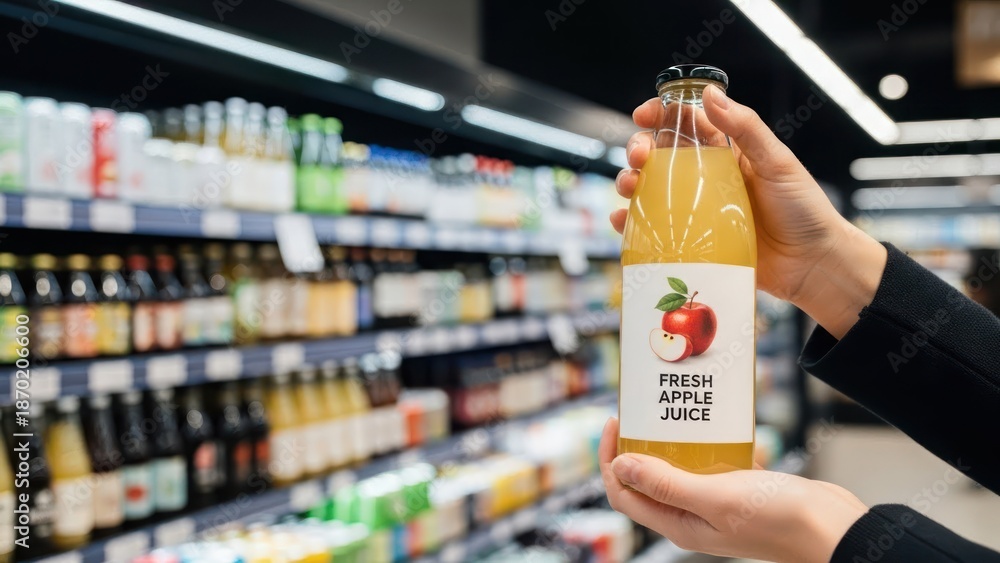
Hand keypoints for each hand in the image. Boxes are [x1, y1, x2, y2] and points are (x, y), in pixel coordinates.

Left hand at [599, 418, 866, 562]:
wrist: (834, 529)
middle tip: (643, 410)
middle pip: (648, 479)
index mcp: (679, 525)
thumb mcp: (715, 497)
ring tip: (676, 410)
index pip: (625, 493)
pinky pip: (714, 462)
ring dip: (675, 441)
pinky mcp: (740, 490)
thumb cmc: (778, 518)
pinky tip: (719, 423)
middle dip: (640, 445)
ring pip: (681, 468)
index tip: (616, 423)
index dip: (612, 460)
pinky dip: (712, 443)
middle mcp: (692, 516)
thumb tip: (619, 467)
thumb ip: (666, 484)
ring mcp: (716, 503)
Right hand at [611, 85, 886, 338]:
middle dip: (640, 149)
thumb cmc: (803, 210)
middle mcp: (706, 180)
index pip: (687, 124)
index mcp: (727, 154)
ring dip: (630, 182)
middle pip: (660, 156)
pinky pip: (653, 230)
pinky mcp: (692, 242)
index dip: (662, 114)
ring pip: (650, 190)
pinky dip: (631, 224)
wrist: (812, 264)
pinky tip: (623, 221)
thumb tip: (710, 94)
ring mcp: (696, 212)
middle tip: (639, 156)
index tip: (643, 113)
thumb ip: (745, 128)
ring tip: (629, 186)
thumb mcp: (777, 162)